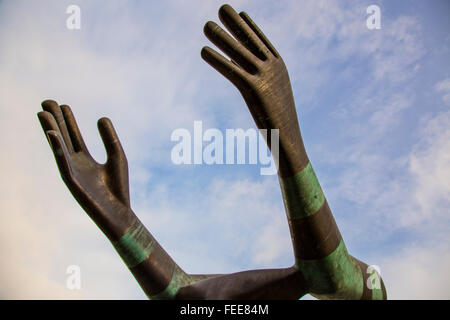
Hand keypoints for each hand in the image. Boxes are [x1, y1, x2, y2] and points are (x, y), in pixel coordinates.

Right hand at [38, 100, 135, 239]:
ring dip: (51, 130)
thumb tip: (101, 117)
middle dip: (55, 121)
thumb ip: (109, 138)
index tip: (63, 105)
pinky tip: (52, 133)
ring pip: (58, 148)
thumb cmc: (118, 188)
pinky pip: (63, 163)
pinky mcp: (72, 183)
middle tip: (46, 102)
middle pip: (62, 138)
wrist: (120, 212)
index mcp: (85, 160)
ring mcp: (72, 173)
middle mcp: (75, 165)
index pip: (73, 136)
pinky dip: (57, 149)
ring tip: (43, 112)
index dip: (68, 121)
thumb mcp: (116, 156)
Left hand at [201, 4, 308, 176]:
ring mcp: (265, 78)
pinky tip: (203, 51)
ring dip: (220, 37)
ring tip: (206, 25)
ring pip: (238, 53)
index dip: (250, 27)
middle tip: (221, 8)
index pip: (262, 41)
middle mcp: (273, 68)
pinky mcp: (254, 90)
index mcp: (280, 67)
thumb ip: (262, 81)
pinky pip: (232, 71)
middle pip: (250, 41)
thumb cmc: (280, 121)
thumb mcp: (273, 96)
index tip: (240, 15)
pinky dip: (217, 60)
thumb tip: (247, 73)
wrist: (289, 139)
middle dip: (235, 24)